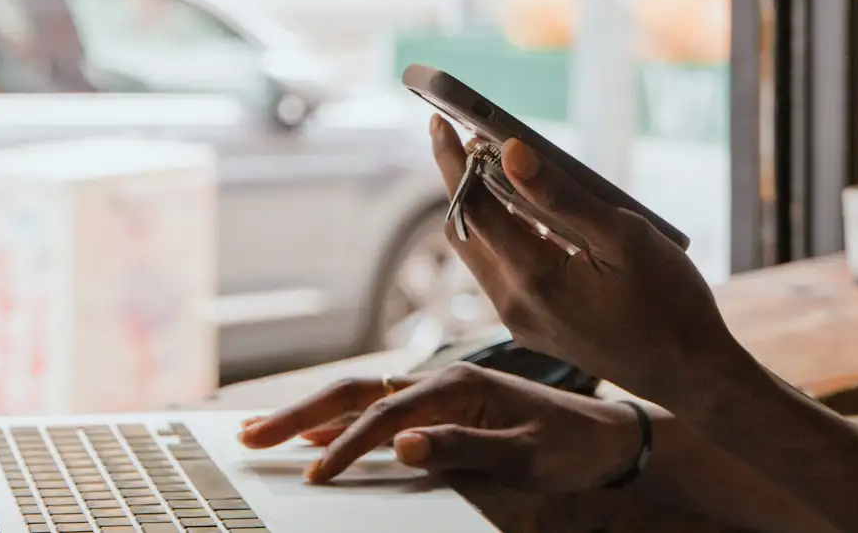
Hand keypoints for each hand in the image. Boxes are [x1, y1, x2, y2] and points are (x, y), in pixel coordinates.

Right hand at [236, 362, 644, 490]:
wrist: (609, 435)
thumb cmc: (571, 447)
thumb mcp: (524, 457)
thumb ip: (463, 448)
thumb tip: (403, 445)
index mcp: (461, 385)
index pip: (385, 415)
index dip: (345, 446)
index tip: (312, 477)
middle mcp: (444, 379)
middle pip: (356, 390)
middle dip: (299, 414)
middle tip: (248, 437)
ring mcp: (442, 390)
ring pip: (361, 395)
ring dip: (310, 413)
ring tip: (262, 431)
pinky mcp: (445, 405)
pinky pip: (380, 408)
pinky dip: (341, 421)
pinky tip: (317, 436)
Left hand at [429, 116, 745, 401]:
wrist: (691, 375)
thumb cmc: (670, 303)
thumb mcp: (624, 237)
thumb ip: (561, 195)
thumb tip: (509, 152)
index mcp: (534, 279)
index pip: (473, 208)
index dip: (454, 162)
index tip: (441, 121)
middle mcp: (515, 305)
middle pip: (464, 231)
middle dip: (457, 181)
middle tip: (459, 135)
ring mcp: (522, 322)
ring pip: (480, 254)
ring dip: (480, 208)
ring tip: (492, 165)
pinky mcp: (535, 329)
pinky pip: (502, 273)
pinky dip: (502, 235)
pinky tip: (526, 212)